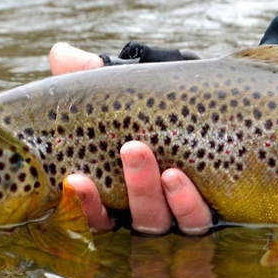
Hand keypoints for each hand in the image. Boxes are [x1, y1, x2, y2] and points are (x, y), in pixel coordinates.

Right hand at [49, 42, 214, 234]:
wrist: (216, 102)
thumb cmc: (163, 100)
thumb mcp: (130, 87)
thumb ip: (94, 76)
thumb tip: (60, 55)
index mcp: (121, 192)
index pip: (96, 214)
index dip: (84, 204)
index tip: (75, 179)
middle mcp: (149, 211)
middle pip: (135, 219)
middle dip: (134, 188)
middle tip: (132, 149)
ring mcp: (179, 215)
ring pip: (162, 222)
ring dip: (158, 196)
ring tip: (166, 170)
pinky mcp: (213, 213)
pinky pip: (197, 221)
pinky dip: (187, 205)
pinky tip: (180, 180)